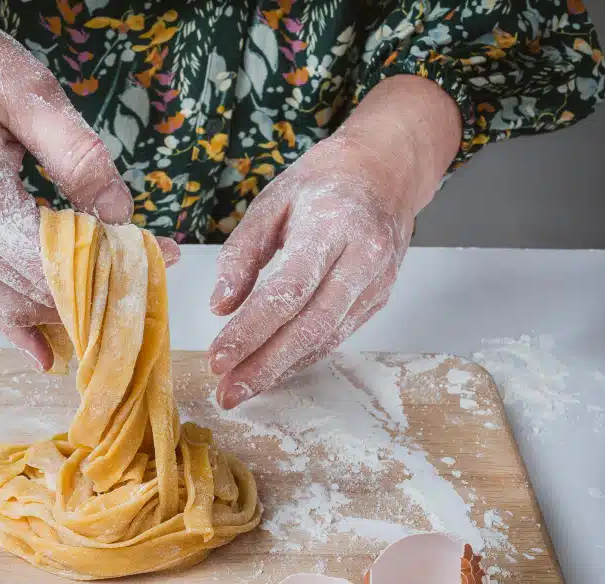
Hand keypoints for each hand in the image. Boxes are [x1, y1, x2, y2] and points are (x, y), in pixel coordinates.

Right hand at [0, 0, 177, 367]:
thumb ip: (78, 157)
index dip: (114, 267)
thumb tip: (120, 213)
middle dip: (100, 290)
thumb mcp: (28, 91)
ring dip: (66, 311)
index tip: (162, 255)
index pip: (58, 263)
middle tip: (152, 274)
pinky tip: (43, 353)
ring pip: (13, 303)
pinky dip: (17, 325)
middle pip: (39, 291)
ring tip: (114, 309)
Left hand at [208, 75, 461, 407]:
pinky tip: (272, 370)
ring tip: (240, 389)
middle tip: (227, 393)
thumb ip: (242, 253)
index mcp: (333, 227)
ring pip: (326, 339)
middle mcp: (362, 260)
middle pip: (311, 327)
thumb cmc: (324, 181)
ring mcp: (376, 284)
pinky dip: (302, 358)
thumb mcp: (273, 199)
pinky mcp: (378, 299)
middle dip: (266, 366)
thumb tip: (220, 306)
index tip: (218, 358)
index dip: (251, 330)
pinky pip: (336, 336)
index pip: (287, 292)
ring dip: (281, 370)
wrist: (386, 170)